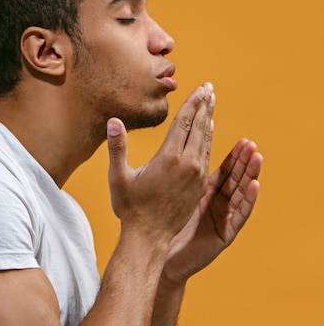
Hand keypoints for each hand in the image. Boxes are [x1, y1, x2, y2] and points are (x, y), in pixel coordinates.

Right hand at [107, 84, 214, 243]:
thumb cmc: (130, 207)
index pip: (184, 123)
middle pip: (199, 127)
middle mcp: (188, 164)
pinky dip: (209, 139)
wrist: (149, 237)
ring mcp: (196, 176)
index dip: (192, 104)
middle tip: (209, 88)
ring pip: (206, 140)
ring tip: (211, 103)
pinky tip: (210, 130)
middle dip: (204, 106)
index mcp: (169, 158)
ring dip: (209, 120)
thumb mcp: (119, 177)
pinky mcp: (200, 186)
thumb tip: (113, 121)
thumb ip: (117, 147)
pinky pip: (208, 155)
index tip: (200, 88)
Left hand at [161, 138, 262, 285]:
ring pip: (241, 194)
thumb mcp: (170, 195)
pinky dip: (249, 200)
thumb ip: (175, 174)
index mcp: (204, 194)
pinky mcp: (225, 234)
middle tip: (251, 143)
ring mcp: (222, 220)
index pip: (223, 171)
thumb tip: (171, 147)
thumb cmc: (158, 225)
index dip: (233, 156)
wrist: (155, 255)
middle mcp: (217, 205)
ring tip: (257, 157)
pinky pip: (240, 215)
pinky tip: (255, 184)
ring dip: (251, 175)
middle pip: (235, 180)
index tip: (241, 140)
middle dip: (244, 161)